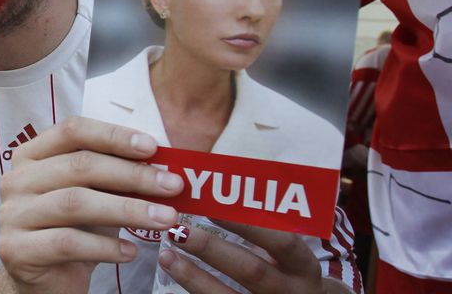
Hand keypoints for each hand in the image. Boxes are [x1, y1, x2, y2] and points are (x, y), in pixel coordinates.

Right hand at [0, 117, 184, 293]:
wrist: (45, 279)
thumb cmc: (73, 229)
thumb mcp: (94, 196)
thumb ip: (116, 178)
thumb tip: (164, 166)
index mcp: (32, 155)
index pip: (72, 131)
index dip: (113, 136)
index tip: (153, 147)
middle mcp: (16, 179)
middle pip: (79, 166)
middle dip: (132, 175)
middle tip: (173, 185)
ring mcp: (12, 214)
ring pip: (75, 203)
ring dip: (128, 210)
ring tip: (165, 218)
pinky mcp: (16, 249)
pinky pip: (67, 242)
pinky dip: (105, 247)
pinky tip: (132, 252)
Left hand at [159, 219, 336, 293]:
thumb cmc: (289, 269)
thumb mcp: (287, 252)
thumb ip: (264, 228)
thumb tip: (219, 187)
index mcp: (303, 266)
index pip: (283, 243)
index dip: (250, 227)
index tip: (214, 210)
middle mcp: (289, 291)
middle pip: (250, 271)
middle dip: (212, 250)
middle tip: (178, 230)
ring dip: (193, 276)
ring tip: (166, 255)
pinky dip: (193, 290)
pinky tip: (174, 275)